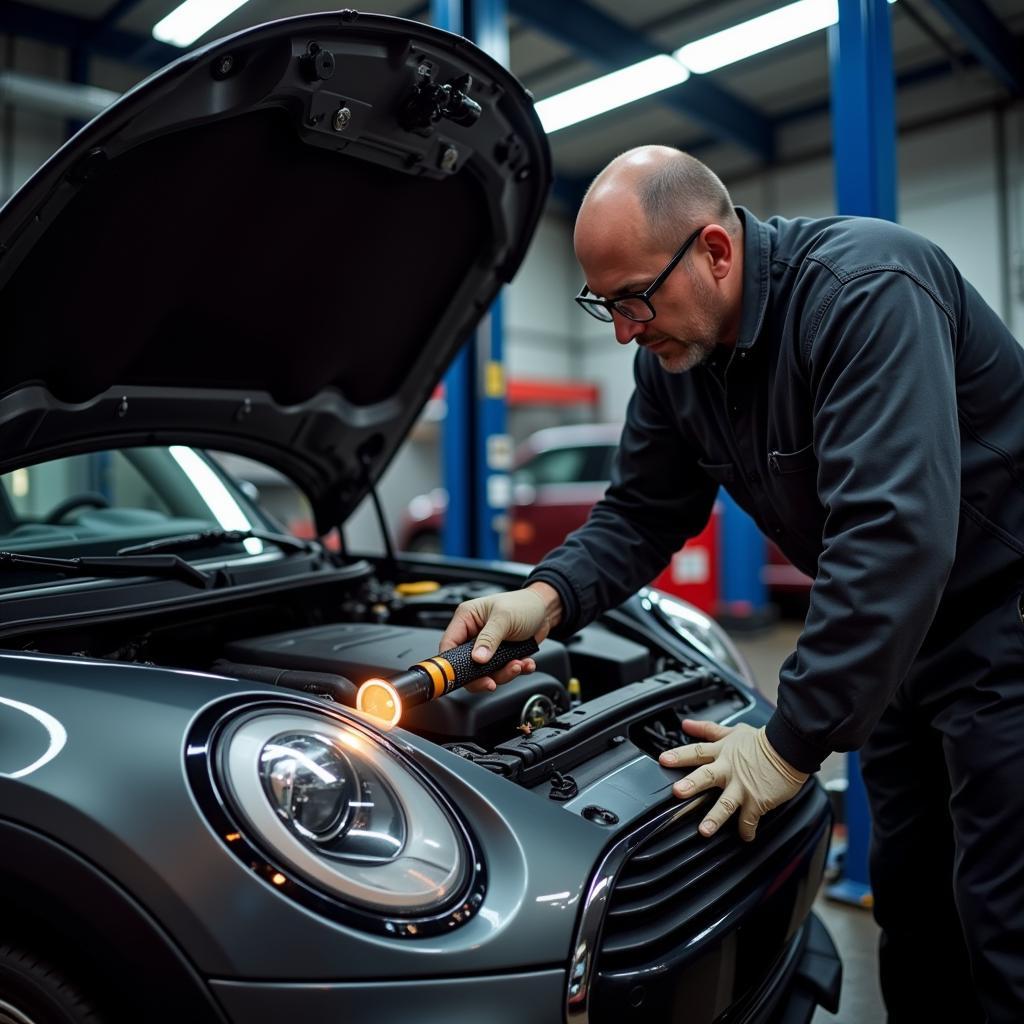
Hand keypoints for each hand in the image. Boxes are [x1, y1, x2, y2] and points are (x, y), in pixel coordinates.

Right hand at [440, 583, 560, 692]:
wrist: (546, 609)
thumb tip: (477, 658)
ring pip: (485, 672)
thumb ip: (489, 639)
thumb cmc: (524, 604)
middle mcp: (473, 634)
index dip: (451, 664)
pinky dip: (514, 671)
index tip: (462, 678)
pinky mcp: (500, 656)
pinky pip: (502, 671)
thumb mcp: (504, 618)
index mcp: (466, 618)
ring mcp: (487, 647)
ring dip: (504, 673)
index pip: (449, 645)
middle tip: (493, 681)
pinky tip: (525, 663)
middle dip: (483, 675)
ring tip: (518, 665)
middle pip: (466, 665)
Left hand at [658, 720, 807, 840]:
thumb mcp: (732, 731)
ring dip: (715, 817)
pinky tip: (744, 837)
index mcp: (722, 753)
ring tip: (704, 831)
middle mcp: (729, 769)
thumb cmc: (762, 741)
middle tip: (678, 792)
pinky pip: (750, 819)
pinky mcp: (758, 800)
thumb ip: (707, 730)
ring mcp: (743, 786)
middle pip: (707, 776)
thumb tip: (686, 724)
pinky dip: (747, 830)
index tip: (664, 760)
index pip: (697, 752)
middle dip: (692, 784)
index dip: (679, 755)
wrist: (790, 749)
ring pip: (726, 803)